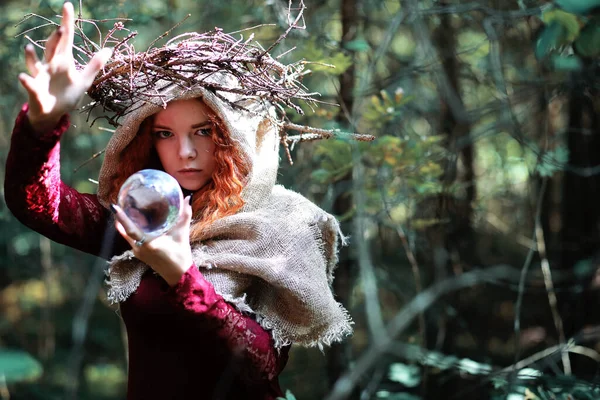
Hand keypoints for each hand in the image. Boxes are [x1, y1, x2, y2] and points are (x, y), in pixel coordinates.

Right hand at [18, 2, 111, 132]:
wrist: (54, 113)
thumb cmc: (68, 94)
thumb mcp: (84, 81)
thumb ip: (95, 65)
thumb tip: (109, 49)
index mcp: (63, 61)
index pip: (66, 39)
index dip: (67, 23)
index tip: (68, 6)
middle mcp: (50, 65)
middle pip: (52, 48)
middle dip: (55, 40)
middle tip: (62, 30)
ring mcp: (40, 76)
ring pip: (35, 63)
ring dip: (32, 57)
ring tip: (29, 48)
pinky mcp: (34, 89)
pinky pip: (29, 84)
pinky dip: (26, 81)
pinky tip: (23, 77)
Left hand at [112, 196, 193, 286]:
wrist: (178, 275)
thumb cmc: (180, 255)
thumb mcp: (182, 234)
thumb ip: (185, 216)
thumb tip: (187, 198)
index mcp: (149, 243)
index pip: (130, 229)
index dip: (121, 218)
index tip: (114, 207)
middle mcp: (140, 248)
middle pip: (125, 231)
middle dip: (120, 218)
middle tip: (118, 204)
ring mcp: (138, 252)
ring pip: (126, 236)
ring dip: (123, 225)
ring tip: (123, 211)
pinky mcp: (139, 254)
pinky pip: (130, 240)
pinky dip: (129, 231)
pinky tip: (133, 223)